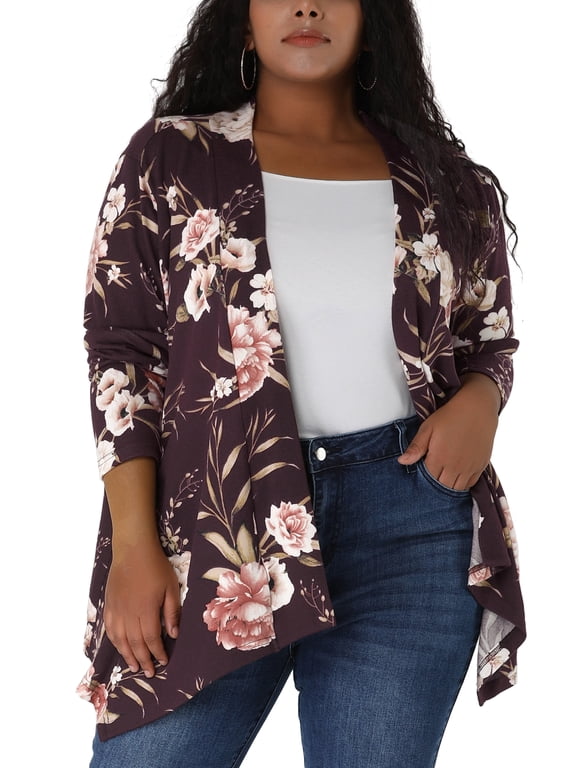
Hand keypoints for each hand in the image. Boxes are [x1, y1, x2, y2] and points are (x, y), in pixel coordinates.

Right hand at [104, 541, 180, 677]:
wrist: (133, 550)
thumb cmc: (156, 567)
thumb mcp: (171, 588)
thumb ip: (172, 612)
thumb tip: (173, 634)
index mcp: (146, 611)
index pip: (151, 639)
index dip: (157, 653)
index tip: (163, 662)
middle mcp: (129, 614)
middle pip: (135, 644)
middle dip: (143, 660)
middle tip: (149, 673)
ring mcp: (117, 610)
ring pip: (120, 639)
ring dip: (127, 655)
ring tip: (134, 667)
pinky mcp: (109, 605)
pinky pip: (110, 629)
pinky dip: (115, 642)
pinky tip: (120, 647)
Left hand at [398, 374, 499, 490]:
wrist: (477, 408)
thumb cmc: (450, 416)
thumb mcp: (428, 428)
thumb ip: (416, 447)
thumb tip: (402, 462)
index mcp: (439, 458)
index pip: (427, 480)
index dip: (422, 480)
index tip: (420, 474)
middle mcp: (455, 467)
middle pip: (441, 487)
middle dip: (434, 486)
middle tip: (430, 477)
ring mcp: (469, 468)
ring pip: (456, 489)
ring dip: (447, 486)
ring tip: (442, 478)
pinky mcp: (480, 466)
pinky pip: (470, 484)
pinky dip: (462, 485)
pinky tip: (455, 477)